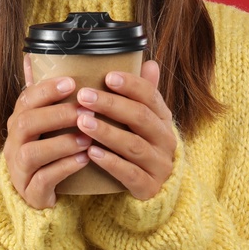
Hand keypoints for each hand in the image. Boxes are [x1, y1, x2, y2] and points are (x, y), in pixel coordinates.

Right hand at [4, 55, 93, 209]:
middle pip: (25, 123)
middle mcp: (14, 143)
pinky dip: (64, 168)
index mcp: (19, 122)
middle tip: (86, 112)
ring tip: (88, 138)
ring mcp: (19, 169)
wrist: (43, 192)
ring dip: (61, 143)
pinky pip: (43, 179)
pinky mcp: (30, 191)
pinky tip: (84, 160)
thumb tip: (35, 54)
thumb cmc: (49, 150)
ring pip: (31, 152)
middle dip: (56, 115)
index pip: (26, 99)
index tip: (71, 82)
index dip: (46, 89)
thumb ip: (46, 93)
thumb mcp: (48, 121)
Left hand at [74, 59, 176, 200]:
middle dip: (111, 105)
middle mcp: (165, 139)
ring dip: (107, 132)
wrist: (151, 187)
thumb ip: (142, 94)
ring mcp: (159, 164)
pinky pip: (130, 174)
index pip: (150, 95)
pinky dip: (110, 163)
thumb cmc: (139, 144)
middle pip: (140, 117)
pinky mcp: (149, 187)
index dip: (130, 84)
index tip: (107, 76)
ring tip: (83, 123)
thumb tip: (149, 62)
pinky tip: (91, 153)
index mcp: (163, 118)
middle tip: (83, 96)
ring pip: (134, 145)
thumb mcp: (142, 119)